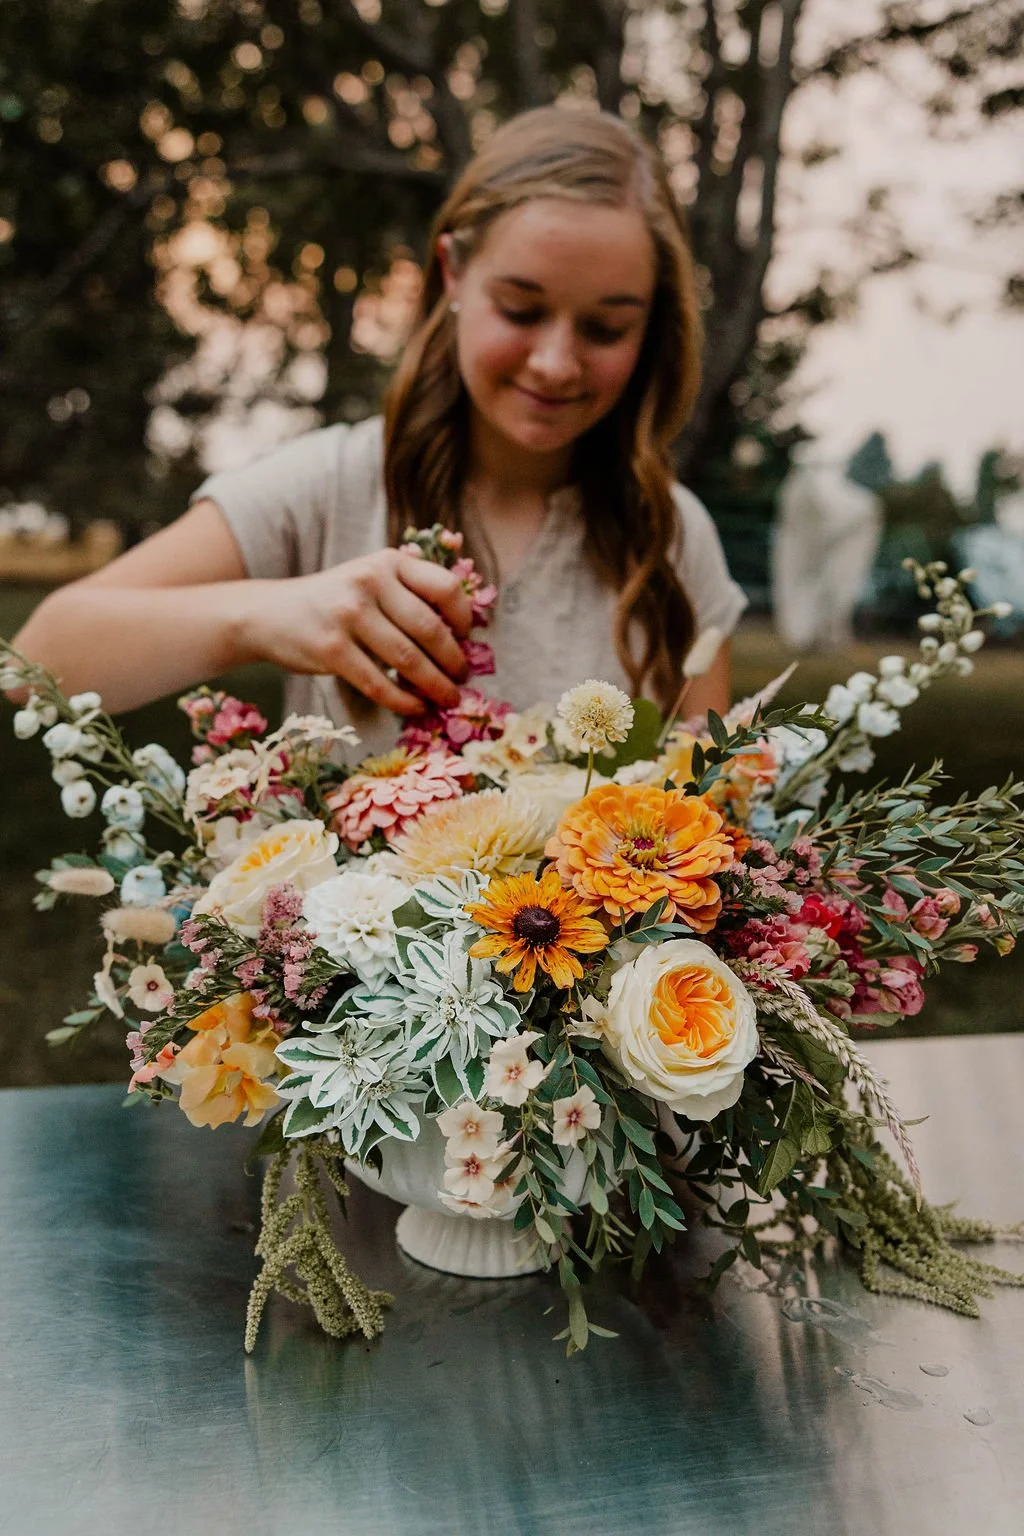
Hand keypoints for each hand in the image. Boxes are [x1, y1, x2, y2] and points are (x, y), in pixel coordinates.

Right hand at [245, 549, 473, 714]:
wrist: (270, 613)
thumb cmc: (333, 601)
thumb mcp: (370, 580)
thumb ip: (408, 594)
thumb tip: (460, 635)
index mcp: (388, 562)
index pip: (445, 586)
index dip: (464, 618)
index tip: (467, 639)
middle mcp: (370, 582)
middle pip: (430, 628)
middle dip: (453, 661)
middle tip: (462, 679)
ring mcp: (348, 614)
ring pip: (407, 659)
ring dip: (434, 685)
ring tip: (447, 699)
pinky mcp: (331, 648)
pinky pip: (378, 682)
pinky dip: (403, 700)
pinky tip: (415, 707)